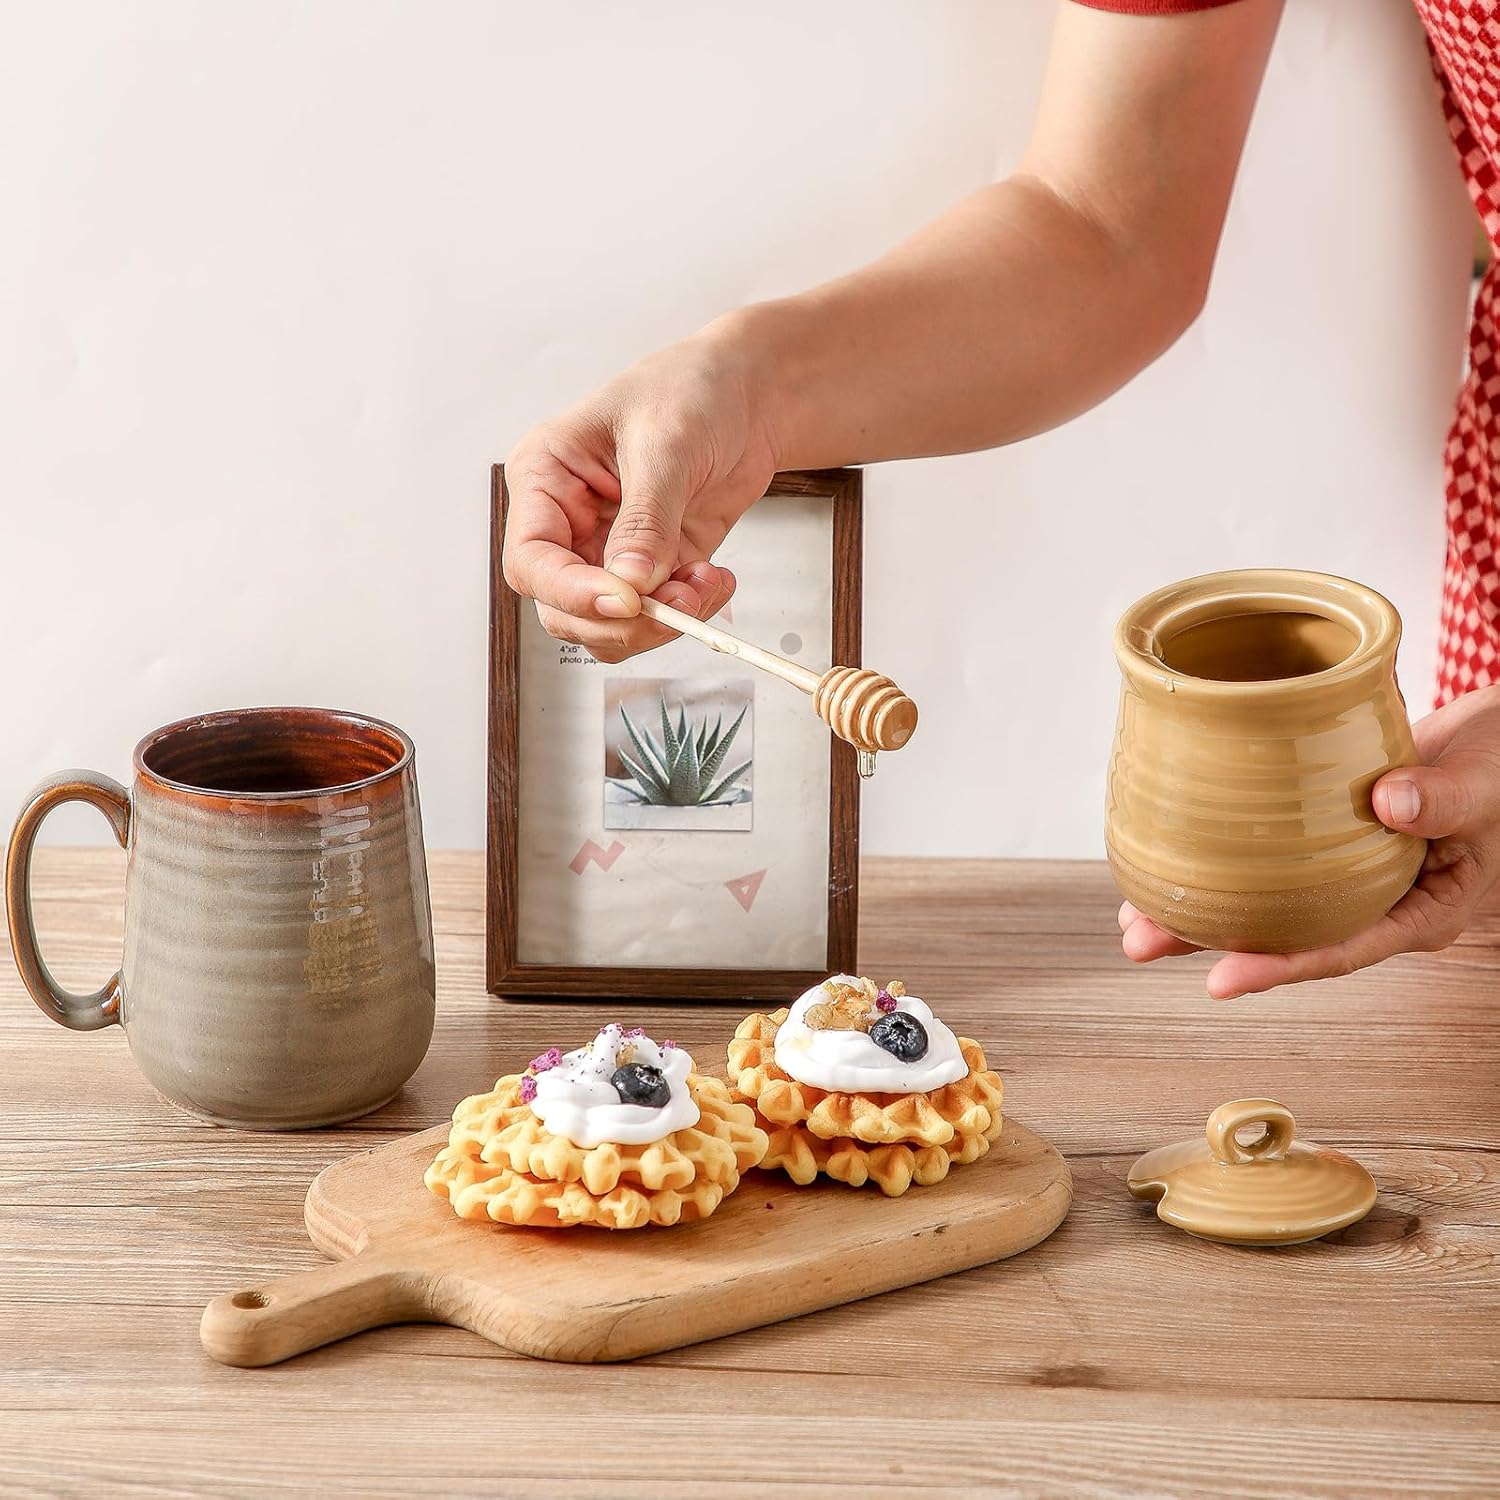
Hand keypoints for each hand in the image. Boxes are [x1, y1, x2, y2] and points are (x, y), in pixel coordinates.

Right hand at [501, 319, 777, 661]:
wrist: (750, 393)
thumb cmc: (691, 390)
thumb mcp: (664, 447)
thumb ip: (645, 522)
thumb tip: (630, 583)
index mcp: (545, 477)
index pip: (531, 559)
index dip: (571, 592)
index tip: (626, 601)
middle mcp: (568, 521)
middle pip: (564, 607)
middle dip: (621, 619)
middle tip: (675, 607)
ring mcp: (610, 549)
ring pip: (607, 624)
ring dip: (657, 623)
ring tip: (704, 585)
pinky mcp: (655, 567)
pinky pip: (654, 615)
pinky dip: (687, 612)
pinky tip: (715, 580)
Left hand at [1118, 684, 1499, 997]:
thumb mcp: (1487, 785)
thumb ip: (1443, 799)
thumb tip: (1386, 803)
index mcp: (1420, 911)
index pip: (1341, 949)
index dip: (1280, 967)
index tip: (1220, 979)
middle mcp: (1375, 899)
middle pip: (1286, 933)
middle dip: (1211, 942)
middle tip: (1140, 941)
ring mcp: (1347, 871)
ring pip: (1267, 899)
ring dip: (1202, 904)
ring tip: (1134, 913)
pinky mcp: (1326, 837)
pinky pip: (1270, 857)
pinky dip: (1224, 856)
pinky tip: (1173, 856)